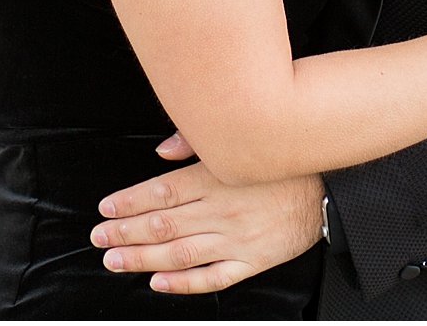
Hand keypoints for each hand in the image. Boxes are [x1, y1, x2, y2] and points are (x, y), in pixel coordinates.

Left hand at [90, 139, 322, 294]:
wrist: (327, 190)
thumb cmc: (279, 163)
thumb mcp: (238, 143)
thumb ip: (195, 144)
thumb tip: (160, 153)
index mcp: (215, 178)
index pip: (161, 193)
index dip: (129, 203)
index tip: (105, 209)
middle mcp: (221, 211)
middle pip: (163, 225)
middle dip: (125, 232)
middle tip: (99, 238)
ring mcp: (236, 240)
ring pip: (180, 253)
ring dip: (142, 258)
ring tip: (115, 260)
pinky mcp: (252, 261)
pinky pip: (213, 277)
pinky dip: (183, 283)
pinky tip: (158, 282)